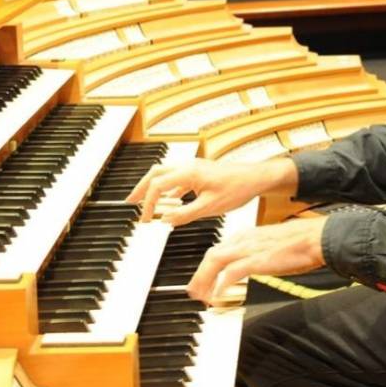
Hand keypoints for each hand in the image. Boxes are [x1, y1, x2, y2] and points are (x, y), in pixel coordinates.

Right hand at [124, 157, 296, 225]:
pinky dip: (167, 188)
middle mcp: (188, 166)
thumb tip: (165, 220)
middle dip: (141, 188)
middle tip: (130, 202)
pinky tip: (167, 200)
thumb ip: (185, 214)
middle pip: (155, 173)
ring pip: (165, 173)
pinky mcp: (200, 173)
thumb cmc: (237, 188)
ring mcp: (193, 168)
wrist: (255, 178)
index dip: (148, 203)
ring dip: (152, 186)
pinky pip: (176, 178)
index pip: (157, 186)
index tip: (145, 220)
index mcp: (188, 173)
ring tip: (143, 201)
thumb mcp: (210, 207)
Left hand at [186, 217, 326, 303]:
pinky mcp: (258, 259)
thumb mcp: (271, 243)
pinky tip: (218, 294)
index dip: (207, 266)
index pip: (219, 249)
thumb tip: (251, 264)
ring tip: (201, 295)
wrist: (315, 237)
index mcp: (247, 235)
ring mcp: (250, 249)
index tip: (202, 278)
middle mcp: (244, 239)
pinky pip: (232, 272)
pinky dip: (221, 283)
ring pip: (216, 261)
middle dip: (199, 274)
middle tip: (194, 291)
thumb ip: (257, 251)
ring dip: (204, 279)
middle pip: (212, 255)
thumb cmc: (300, 241)